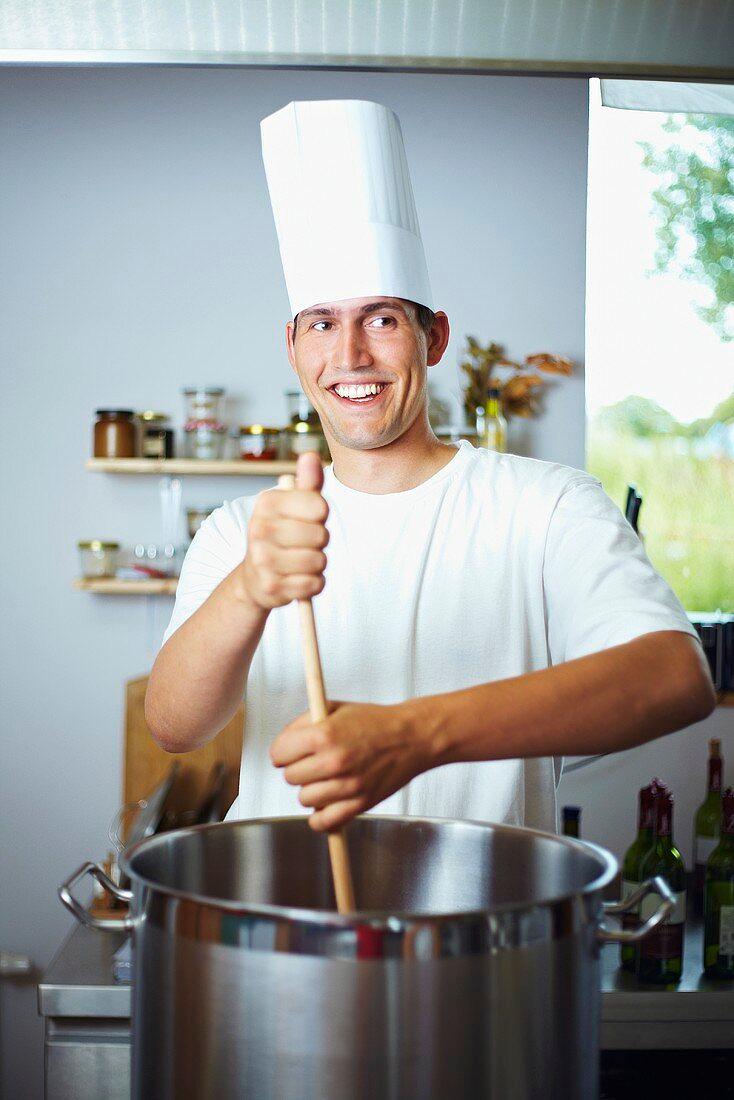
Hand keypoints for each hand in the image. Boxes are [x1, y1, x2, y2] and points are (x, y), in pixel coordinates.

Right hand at [239, 452, 328, 610]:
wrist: (254, 577)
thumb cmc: (281, 535)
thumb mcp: (291, 506)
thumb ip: (307, 483)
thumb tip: (310, 455)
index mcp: (266, 504)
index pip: (320, 506)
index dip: (322, 514)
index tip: (309, 518)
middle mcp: (259, 530)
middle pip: (321, 536)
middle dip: (320, 541)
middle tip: (303, 543)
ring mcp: (263, 560)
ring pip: (319, 561)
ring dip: (317, 563)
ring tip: (300, 560)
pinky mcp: (272, 588)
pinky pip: (315, 584)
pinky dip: (313, 582)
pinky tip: (298, 578)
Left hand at [269, 700, 436, 830]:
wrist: (411, 737)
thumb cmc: (375, 722)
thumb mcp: (335, 708)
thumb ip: (303, 722)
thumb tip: (283, 741)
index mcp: (324, 734)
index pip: (279, 753)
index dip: (283, 751)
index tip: (289, 752)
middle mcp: (334, 761)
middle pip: (290, 777)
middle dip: (298, 768)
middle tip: (313, 762)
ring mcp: (347, 785)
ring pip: (305, 799)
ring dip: (312, 790)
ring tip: (327, 778)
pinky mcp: (359, 803)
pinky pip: (324, 821)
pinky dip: (321, 817)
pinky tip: (328, 802)